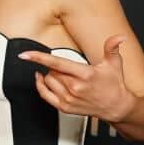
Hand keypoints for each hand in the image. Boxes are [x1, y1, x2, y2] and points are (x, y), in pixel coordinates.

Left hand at [22, 34, 136, 121]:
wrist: (116, 107)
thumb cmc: (114, 84)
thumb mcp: (114, 64)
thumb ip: (112, 48)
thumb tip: (119, 37)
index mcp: (85, 75)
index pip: (57, 63)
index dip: (39, 57)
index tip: (24, 54)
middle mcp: (75, 88)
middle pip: (51, 71)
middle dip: (55, 66)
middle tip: (69, 67)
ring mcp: (69, 99)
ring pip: (48, 81)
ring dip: (51, 75)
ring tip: (64, 75)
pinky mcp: (65, 107)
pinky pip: (44, 95)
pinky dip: (40, 85)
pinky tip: (42, 79)